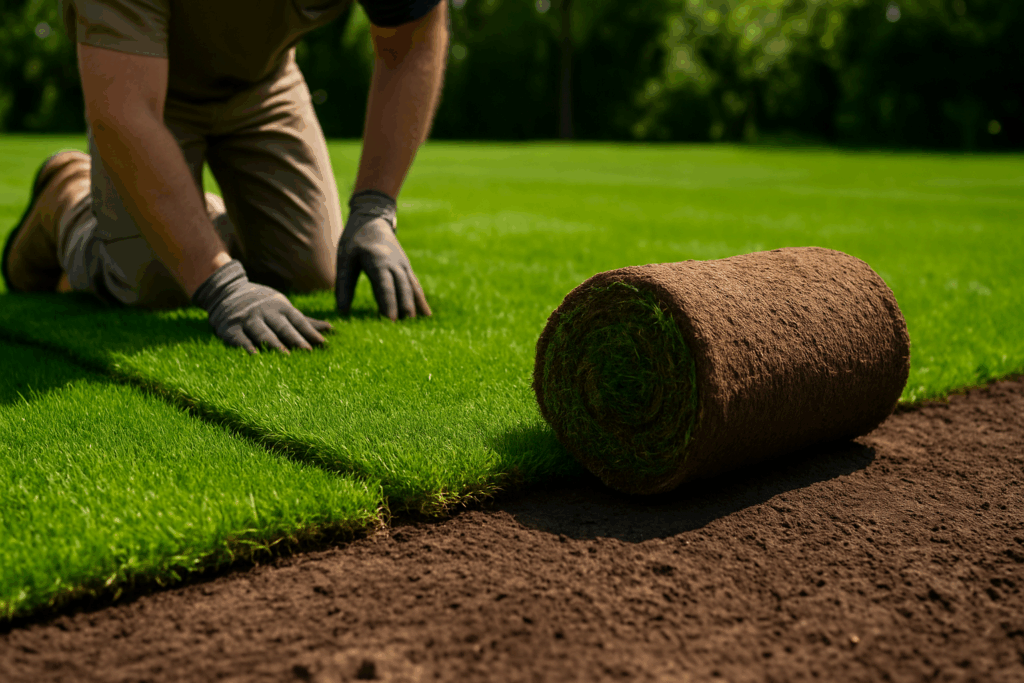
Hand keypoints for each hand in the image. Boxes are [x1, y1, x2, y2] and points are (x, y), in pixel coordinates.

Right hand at [192, 260, 331, 353]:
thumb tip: (331, 329)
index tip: (323, 343)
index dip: (310, 331)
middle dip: (296, 339)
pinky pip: (239, 338)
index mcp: (280, 307)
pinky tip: (255, 356)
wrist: (226, 291)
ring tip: (286, 357)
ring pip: (263, 332)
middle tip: (309, 352)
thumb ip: (305, 321)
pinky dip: (246, 346)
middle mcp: (265, 312)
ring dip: (274, 344)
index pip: (298, 320)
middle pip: (282, 327)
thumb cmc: (263, 304)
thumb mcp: (283, 308)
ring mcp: (247, 319)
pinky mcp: (230, 328)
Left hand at [335, 190, 431, 319]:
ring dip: (414, 306)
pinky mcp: (406, 268)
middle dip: (404, 308)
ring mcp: (403, 265)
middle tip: (404, 329)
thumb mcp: (345, 259)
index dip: (388, 303)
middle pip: (402, 289)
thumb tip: (342, 311)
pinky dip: (420, 300)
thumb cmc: (354, 239)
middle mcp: (394, 264)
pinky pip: (415, 286)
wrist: (373, 218)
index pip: (384, 286)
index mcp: (377, 260)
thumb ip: (344, 285)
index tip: (390, 320)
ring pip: (411, 288)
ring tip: (417, 325)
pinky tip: (426, 314)